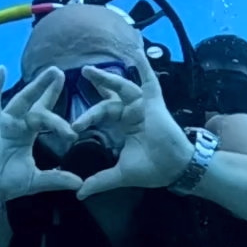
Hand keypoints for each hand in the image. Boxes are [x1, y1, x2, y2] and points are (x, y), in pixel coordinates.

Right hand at [0, 66, 82, 202]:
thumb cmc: (5, 182)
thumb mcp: (34, 181)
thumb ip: (56, 179)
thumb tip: (80, 184)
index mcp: (30, 134)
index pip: (48, 120)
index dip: (61, 124)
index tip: (73, 135)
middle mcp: (19, 124)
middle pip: (37, 103)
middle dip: (48, 89)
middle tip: (61, 73)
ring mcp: (4, 121)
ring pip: (22, 100)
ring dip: (35, 86)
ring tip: (49, 71)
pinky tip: (1, 69)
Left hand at [70, 61, 195, 199]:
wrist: (174, 169)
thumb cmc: (152, 169)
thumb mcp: (120, 173)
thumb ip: (100, 180)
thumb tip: (79, 193)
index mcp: (124, 124)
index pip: (102, 113)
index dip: (87, 117)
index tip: (73, 127)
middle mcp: (132, 112)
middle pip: (109, 96)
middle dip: (96, 86)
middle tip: (82, 73)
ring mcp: (143, 106)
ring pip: (122, 87)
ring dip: (108, 78)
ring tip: (90, 70)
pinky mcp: (154, 103)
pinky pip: (149, 81)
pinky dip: (144, 67)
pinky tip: (136, 53)